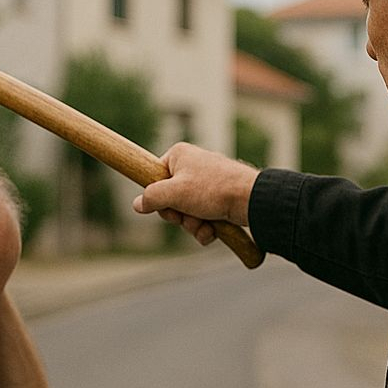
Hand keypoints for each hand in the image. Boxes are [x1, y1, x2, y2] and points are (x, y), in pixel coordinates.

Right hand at [132, 143, 258, 244]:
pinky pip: (201, 219)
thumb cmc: (213, 189)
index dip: (158, 196)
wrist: (250, 200)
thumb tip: (137, 204)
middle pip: (169, 199)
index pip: (155, 178)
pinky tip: (212, 231)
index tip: (165, 204)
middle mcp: (192, 167)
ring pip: (186, 212)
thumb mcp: (174, 193)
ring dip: (192, 224)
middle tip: (186, 215)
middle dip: (178, 215)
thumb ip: (151, 197)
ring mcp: (206, 185)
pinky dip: (204, 229)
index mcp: (179, 156)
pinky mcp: (217, 201)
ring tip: (204, 223)